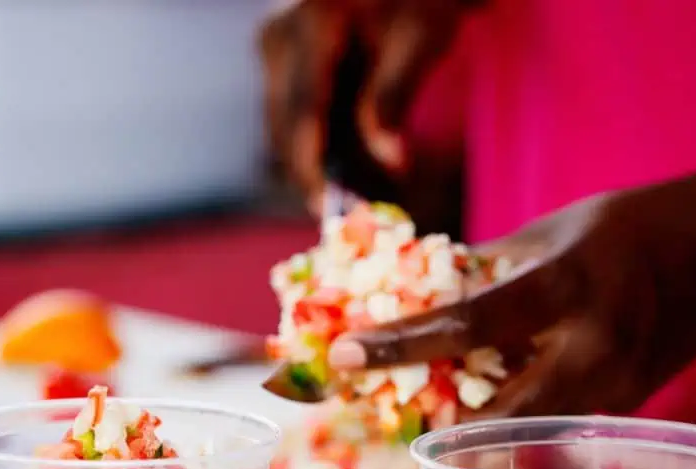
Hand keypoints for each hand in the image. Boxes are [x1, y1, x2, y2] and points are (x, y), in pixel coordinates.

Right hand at [258, 0, 472, 230]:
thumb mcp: (420, 39)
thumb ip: (395, 98)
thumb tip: (391, 162)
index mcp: (311, 24)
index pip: (302, 112)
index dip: (313, 169)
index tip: (331, 211)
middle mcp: (279, 35)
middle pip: (285, 127)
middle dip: (316, 176)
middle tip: (355, 218)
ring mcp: (275, 47)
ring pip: (285, 128)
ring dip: (319, 166)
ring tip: (363, 199)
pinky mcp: (282, 60)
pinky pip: (295, 116)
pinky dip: (322, 146)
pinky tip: (356, 172)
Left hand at [327, 186, 695, 417]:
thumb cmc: (628, 227)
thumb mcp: (550, 232)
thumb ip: (488, 271)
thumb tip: (421, 296)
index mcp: (569, 287)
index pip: (469, 324)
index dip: (400, 344)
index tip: (343, 353)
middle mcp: (594, 350)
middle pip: (498, 415)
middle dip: (436, 425)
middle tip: (382, 415)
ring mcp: (615, 388)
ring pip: (525, 433)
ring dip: (472, 432)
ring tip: (425, 418)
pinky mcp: (626, 408)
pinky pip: (553, 424)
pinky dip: (514, 422)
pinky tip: (486, 410)